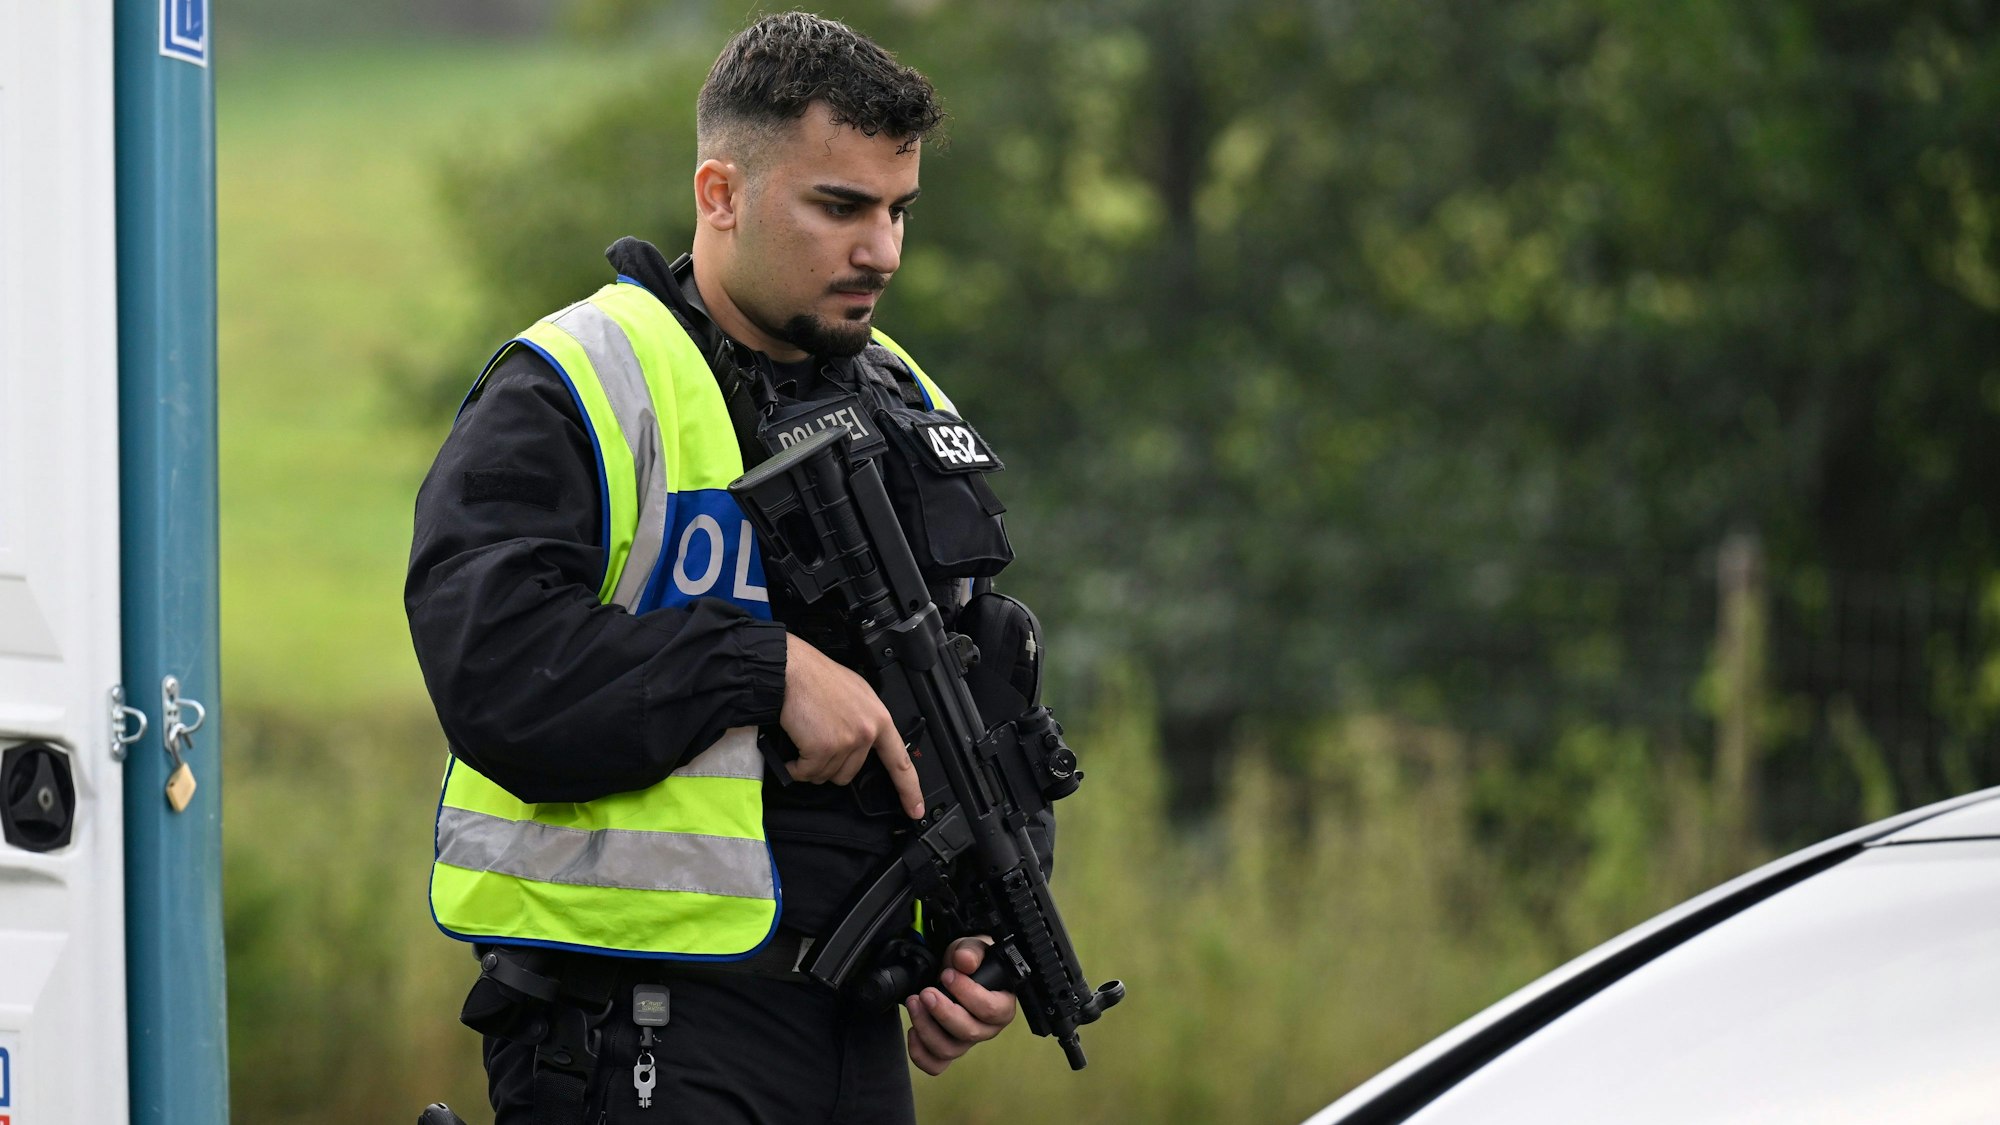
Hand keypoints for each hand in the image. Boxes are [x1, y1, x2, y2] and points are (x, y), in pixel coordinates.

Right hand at [779, 633, 923, 818]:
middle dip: (830, 764)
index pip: (900, 762)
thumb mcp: (857, 694)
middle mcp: (867, 732)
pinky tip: (792, 750)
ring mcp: (846, 741)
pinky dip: (794, 767)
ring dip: (811, 764)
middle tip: (818, 739)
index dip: (909, 789)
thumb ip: (866, 720)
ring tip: (806, 736)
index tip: (915, 809)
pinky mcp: (823, 748)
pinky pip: (806, 773)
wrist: (793, 669)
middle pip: (850, 774)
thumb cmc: (818, 678)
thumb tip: (865, 742)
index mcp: (879, 719)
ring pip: (826, 775)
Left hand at [904, 936, 1017, 1075]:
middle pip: (969, 1033)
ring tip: (914, 1003)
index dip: (968, 994)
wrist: (954, 971)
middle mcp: (987, 1029)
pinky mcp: (947, 1050)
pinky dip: (920, 1053)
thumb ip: (972, 951)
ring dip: (927, 1028)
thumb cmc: (970, 962)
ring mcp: (967, 1042)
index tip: (948, 975)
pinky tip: (912, 1030)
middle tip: (926, 992)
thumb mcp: (973, 948)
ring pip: (949, 1050)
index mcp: (1002, 1006)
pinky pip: (936, 1064)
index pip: (992, 1010)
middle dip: (943, 1012)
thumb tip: (965, 961)